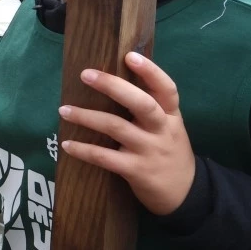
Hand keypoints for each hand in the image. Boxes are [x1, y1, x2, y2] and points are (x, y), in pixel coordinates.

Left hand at [59, 50, 195, 215]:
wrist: (186, 194)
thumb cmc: (168, 151)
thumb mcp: (169, 127)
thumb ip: (150, 107)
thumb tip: (113, 80)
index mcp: (171, 115)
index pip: (167, 89)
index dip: (151, 71)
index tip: (130, 55)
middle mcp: (162, 130)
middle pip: (141, 103)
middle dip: (112, 86)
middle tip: (86, 74)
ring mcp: (150, 150)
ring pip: (116, 127)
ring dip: (86, 117)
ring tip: (64, 110)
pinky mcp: (137, 171)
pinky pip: (105, 158)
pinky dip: (84, 150)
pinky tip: (67, 145)